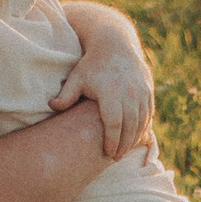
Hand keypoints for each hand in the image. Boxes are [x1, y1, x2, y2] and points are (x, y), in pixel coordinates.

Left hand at [51, 9, 154, 162]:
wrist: (115, 44)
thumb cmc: (92, 64)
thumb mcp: (77, 78)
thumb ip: (66, 95)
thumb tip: (51, 107)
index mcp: (111, 92)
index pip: (113, 124)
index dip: (112, 141)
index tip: (107, 153)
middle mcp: (129, 93)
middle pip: (130, 127)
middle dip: (124, 145)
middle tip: (116, 157)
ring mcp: (141, 92)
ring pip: (141, 122)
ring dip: (135, 139)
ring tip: (125, 150)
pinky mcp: (148, 91)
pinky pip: (148, 114)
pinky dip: (143, 127)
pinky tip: (135, 136)